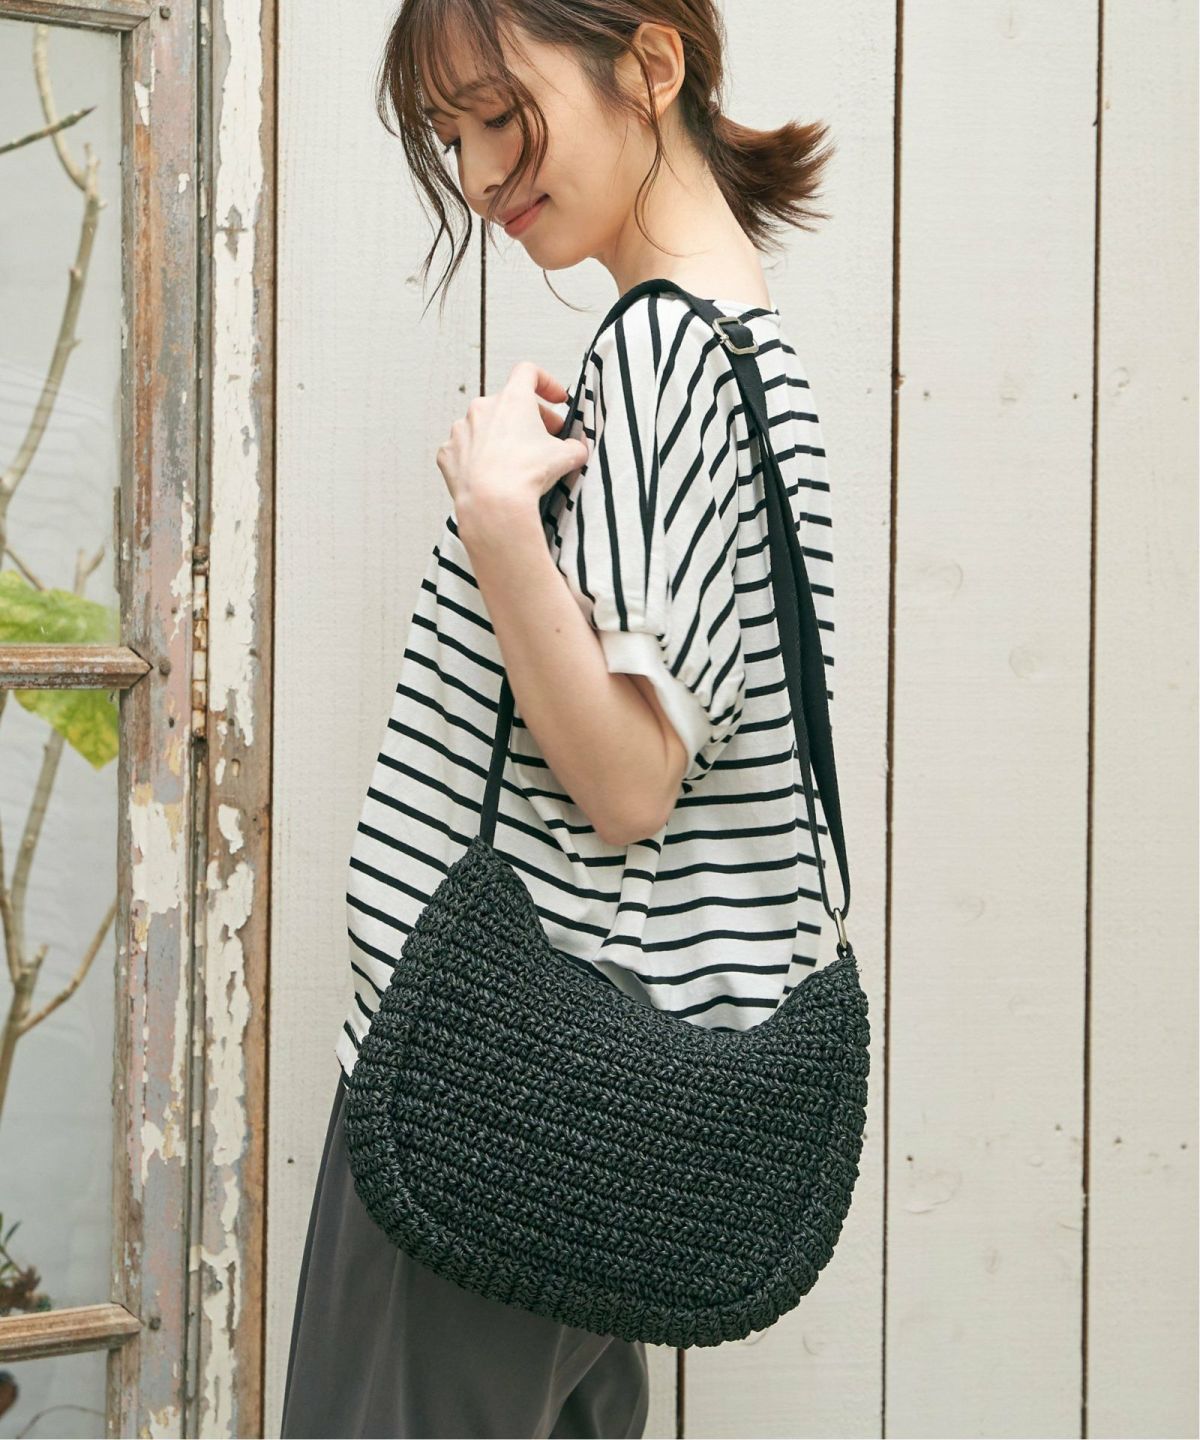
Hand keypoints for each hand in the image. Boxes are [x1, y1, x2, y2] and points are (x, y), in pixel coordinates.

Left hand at [435, 361, 590, 529]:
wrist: (492, 503)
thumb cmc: (526, 474)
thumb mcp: (565, 457)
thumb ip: (575, 447)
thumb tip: (576, 449)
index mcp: (512, 399)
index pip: (528, 372)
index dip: (546, 383)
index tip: (557, 400)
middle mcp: (482, 408)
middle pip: (508, 404)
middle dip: (529, 419)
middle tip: (545, 440)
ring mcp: (461, 430)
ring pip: (484, 427)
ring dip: (500, 438)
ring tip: (514, 462)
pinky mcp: (447, 453)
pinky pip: (465, 450)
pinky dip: (478, 458)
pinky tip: (489, 475)